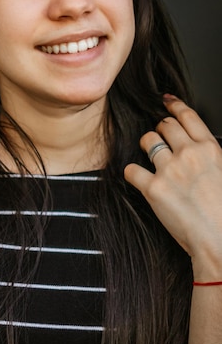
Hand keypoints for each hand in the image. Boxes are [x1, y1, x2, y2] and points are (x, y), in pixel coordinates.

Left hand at [124, 95, 221, 279]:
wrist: (221, 242)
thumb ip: (212, 157)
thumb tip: (202, 150)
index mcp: (211, 150)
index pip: (188, 117)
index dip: (174, 106)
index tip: (166, 101)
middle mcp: (190, 154)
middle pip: (164, 125)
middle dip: (160, 128)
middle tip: (159, 137)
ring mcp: (170, 170)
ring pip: (147, 140)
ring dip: (146, 145)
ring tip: (150, 156)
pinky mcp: (153, 188)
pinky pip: (131, 169)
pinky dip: (132, 173)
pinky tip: (138, 178)